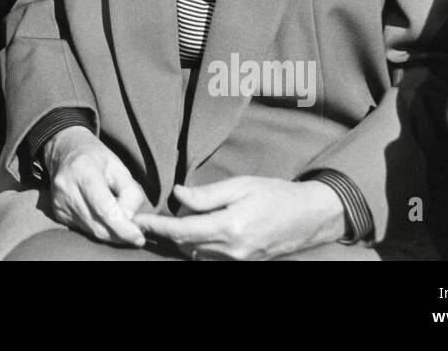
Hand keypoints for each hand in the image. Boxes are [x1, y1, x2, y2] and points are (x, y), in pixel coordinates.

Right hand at [44, 127, 148, 246]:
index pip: (104, 209)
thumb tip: (130, 219)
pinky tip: (102, 217)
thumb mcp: (120, 167)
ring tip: (120, 221)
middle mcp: (67, 188)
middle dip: (120, 234)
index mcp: (83, 171)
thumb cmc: (96, 158)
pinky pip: (83, 229)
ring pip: (91, 231)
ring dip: (110, 233)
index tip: (138, 237)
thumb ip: (130, 193)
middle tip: (135, 233)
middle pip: (98, 225)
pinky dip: (98, 228)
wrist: (65, 152)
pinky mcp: (57, 213)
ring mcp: (60, 202)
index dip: (123, 228)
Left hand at [133, 176, 346, 260]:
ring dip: (183, 238)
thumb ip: (206, 195)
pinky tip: (200, 228)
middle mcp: (232, 250)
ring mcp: (238, 260)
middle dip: (168, 231)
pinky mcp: (243, 262)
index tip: (138, 220)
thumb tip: (177, 196)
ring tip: (179, 219)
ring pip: (196, 252)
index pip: (182, 231)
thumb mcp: (240, 186)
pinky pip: (211, 256)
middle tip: (159, 213)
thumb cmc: (275, 195)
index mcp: (229, 228)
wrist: (308, 217)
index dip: (158, 226)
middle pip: (185, 244)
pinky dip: (199, 244)